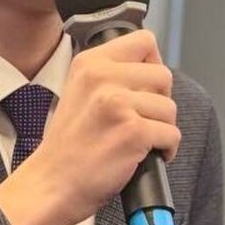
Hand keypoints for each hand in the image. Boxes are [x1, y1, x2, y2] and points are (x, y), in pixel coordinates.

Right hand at [0, 29, 179, 224]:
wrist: (52, 184)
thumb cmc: (69, 147)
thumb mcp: (80, 92)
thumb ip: (111, 75)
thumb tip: (152, 71)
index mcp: (90, 63)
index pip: (145, 41)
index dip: (153, 64)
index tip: (145, 87)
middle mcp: (103, 77)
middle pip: (163, 75)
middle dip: (160, 102)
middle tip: (141, 120)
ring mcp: (118, 103)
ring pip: (170, 108)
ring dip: (163, 128)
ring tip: (140, 141)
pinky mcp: (133, 131)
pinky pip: (172, 134)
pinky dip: (166, 149)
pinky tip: (145, 156)